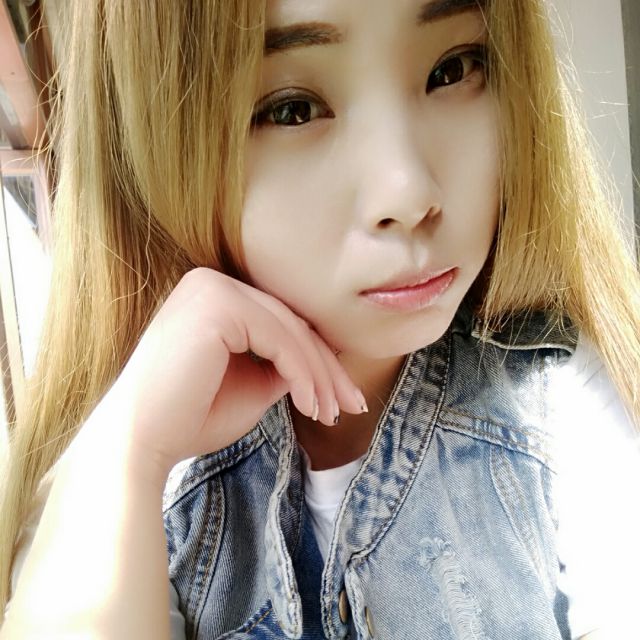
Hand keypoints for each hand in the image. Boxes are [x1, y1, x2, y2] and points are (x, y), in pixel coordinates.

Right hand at [89, 268, 364, 476]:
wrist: (141, 442)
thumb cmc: (191, 418)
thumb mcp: (252, 387)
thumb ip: (283, 366)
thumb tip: (320, 361)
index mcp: (214, 297)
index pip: (280, 324)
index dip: (316, 361)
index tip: (342, 396)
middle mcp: (211, 282)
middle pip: (290, 324)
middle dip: (326, 369)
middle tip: (353, 404)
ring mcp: (212, 289)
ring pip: (290, 331)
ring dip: (319, 376)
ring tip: (333, 414)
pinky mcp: (217, 305)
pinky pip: (279, 339)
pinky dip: (303, 374)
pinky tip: (312, 406)